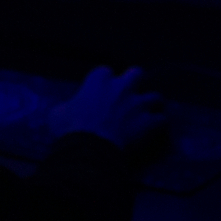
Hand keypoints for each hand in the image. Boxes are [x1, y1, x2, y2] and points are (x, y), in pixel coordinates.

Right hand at [47, 66, 165, 148]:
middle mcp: (122, 87)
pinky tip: (154, 130)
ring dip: (151, 103)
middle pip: (137, 73)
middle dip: (135, 81)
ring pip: (156, 96)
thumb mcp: (58, 113)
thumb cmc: (70, 128)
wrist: (91, 148)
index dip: (104, 81)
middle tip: (130, 93)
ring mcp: (138, 104)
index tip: (100, 91)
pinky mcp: (150, 122)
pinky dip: (158, 124)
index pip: (105, 71)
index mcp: (98, 81)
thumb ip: (67, 106)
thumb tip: (65, 109)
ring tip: (147, 112)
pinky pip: (162, 119)